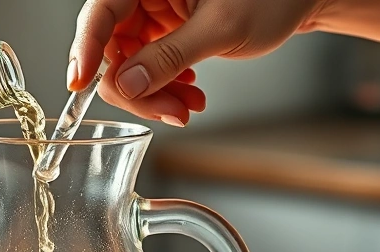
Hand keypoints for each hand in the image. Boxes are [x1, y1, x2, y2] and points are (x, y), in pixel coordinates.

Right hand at [69, 0, 328, 125]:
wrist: (301, 0)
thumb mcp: (221, 29)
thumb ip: (170, 57)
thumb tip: (126, 85)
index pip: (101, 12)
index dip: (86, 49)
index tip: (78, 83)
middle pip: (111, 46)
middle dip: (135, 87)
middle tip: (167, 112)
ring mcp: (153, 15)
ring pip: (129, 64)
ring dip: (153, 95)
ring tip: (187, 106)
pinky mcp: (165, 33)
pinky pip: (148, 68)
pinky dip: (166, 89)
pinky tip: (191, 94)